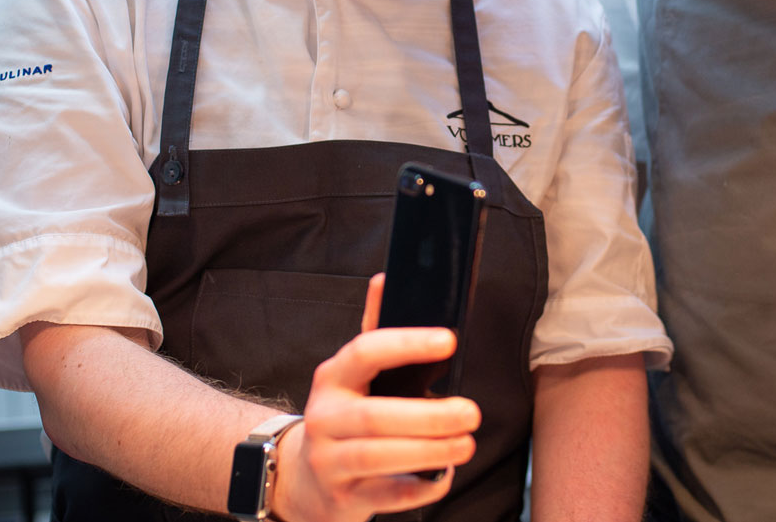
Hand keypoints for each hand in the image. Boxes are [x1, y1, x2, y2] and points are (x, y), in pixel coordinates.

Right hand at [274, 274, 480, 521]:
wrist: (303, 478)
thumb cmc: (344, 416)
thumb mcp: (353, 374)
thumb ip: (374, 329)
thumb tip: (385, 278)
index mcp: (333, 377)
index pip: (365, 351)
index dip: (406, 344)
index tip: (449, 341)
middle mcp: (324, 417)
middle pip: (374, 416)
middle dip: (428, 416)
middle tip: (471, 412)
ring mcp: (328, 460)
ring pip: (377, 456)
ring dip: (429, 450)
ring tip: (465, 443)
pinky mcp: (341, 497)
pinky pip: (384, 495)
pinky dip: (418, 487)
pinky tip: (443, 476)